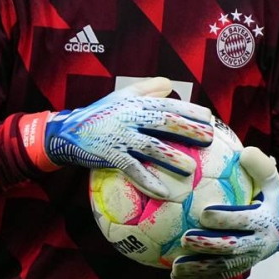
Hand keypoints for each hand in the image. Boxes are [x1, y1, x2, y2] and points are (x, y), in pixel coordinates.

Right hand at [23, 77, 213, 198]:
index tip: (209, 117)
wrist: (69, 131)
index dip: (189, 110)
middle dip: (188, 130)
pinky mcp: (111, 155)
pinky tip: (164, 193)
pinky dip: (148, 181)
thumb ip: (147, 89)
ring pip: (151, 147)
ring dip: (172, 158)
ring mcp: (121, 137)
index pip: (168, 105)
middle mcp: (131, 118)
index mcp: (137, 104)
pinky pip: (133, 170)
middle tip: (209, 139)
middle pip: (165, 122)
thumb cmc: (101, 113)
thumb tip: (170, 85)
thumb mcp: (122, 96)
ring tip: (192, 169)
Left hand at [170, 146, 278, 278]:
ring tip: (176, 266)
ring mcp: (247, 259)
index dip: (226, 218)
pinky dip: (196, 276)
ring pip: (222, 267)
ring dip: (198, 267)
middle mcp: (257, 243)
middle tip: (186, 238)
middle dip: (209, 245)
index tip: (204, 213)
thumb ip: (260, 166)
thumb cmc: (267, 198)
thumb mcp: (270, 181)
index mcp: (264, 220)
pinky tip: (175, 275)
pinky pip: (216, 275)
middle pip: (232, 248)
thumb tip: (245, 152)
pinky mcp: (237, 269)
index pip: (245, 221)